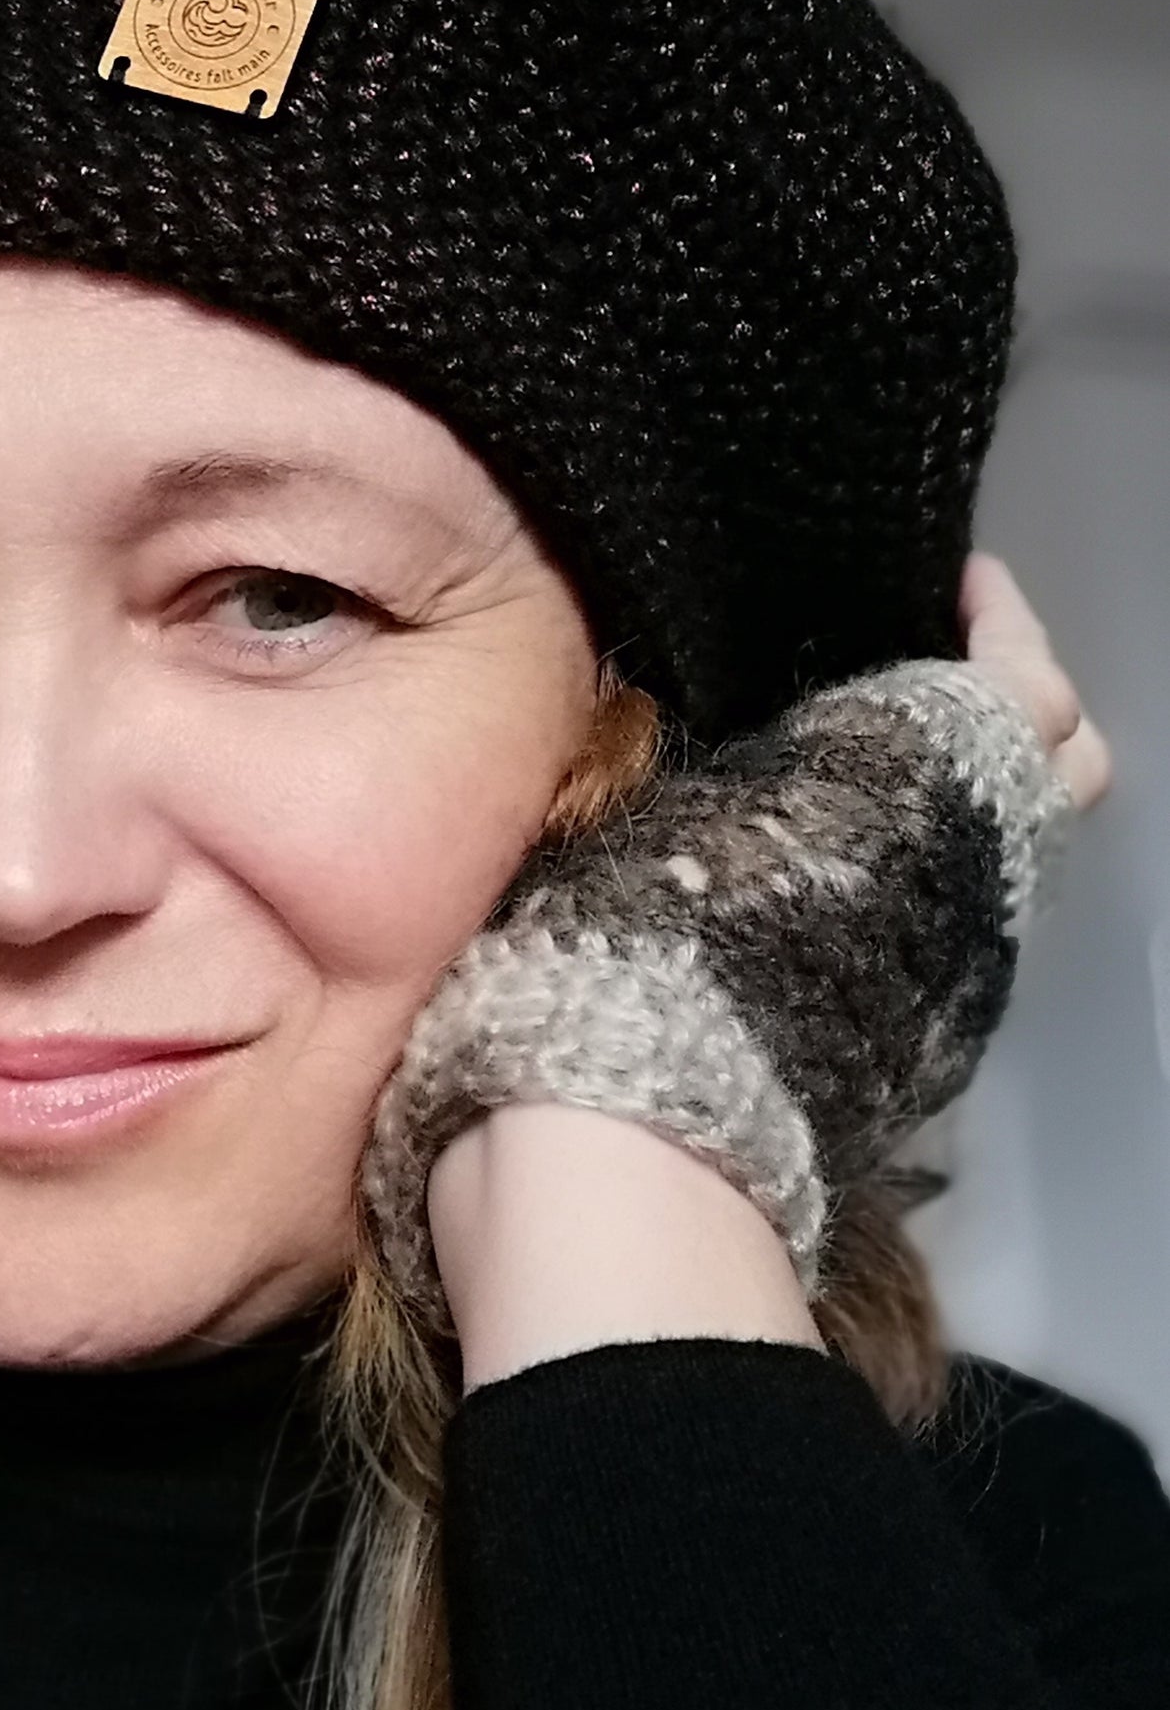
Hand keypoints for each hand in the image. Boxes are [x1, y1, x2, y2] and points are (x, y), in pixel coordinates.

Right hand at [363, 555, 1101, 1366]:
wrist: (641, 1123)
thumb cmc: (641, 930)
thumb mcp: (646, 788)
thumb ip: (706, 746)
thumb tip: (698, 721)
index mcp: (923, 768)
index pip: (1019, 678)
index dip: (999, 623)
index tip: (960, 586)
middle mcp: (978, 867)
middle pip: (1067, 764)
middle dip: (1025, 705)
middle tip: (949, 673)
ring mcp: (965, 969)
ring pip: (1022, 860)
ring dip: (978, 806)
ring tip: (887, 779)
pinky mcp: (929, 1054)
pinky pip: (960, 939)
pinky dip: (928, 892)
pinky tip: (840, 885)